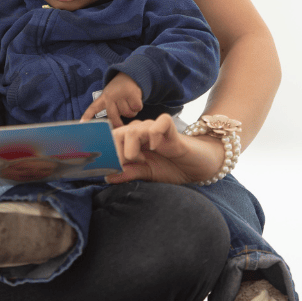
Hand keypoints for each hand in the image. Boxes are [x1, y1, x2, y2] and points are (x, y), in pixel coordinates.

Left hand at [80, 73, 142, 127]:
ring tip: (129, 103)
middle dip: (119, 123)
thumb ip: (111, 111)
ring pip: (127, 114)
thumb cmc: (120, 92)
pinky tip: (135, 100)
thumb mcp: (112, 98)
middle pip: (113, 117)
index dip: (87, 116)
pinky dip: (138, 107)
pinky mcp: (131, 93)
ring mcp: (120, 94)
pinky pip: (136, 108)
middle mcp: (110, 96)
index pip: (93, 108)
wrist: (130, 76)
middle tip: (122, 124)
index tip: (82, 123)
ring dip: (131, 112)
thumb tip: (115, 127)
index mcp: (103, 98)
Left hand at [104, 113, 224, 185]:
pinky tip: (157, 147)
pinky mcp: (169, 127)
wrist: (196, 166)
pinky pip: (158, 123)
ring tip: (142, 160)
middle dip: (116, 151)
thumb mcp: (147, 174)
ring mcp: (153, 128)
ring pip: (133, 129)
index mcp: (130, 141)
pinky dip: (154, 135)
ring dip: (132, 148)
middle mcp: (139, 131)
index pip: (110, 140)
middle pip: (117, 133)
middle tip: (124, 165)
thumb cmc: (171, 168)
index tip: (105, 167)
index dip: (105, 151)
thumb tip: (107, 177)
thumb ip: (128, 173)